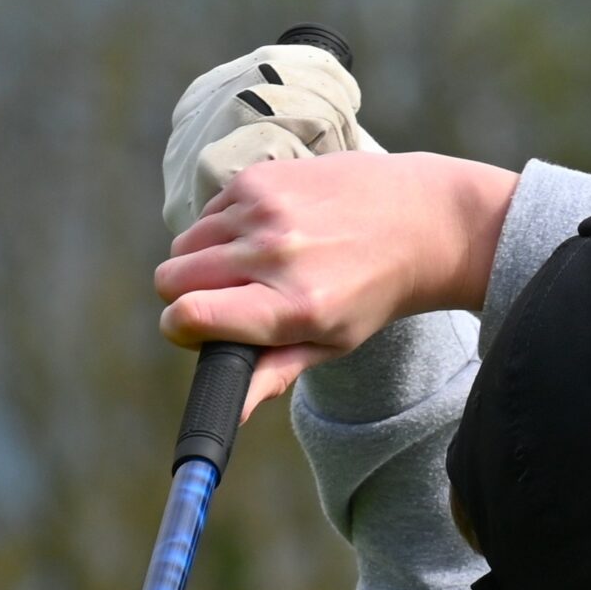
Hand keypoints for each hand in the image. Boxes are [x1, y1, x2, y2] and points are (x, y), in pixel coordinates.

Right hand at [152, 150, 519, 418]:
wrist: (419, 219)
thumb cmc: (374, 291)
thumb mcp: (333, 343)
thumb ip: (275, 371)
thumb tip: (233, 411)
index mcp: (293, 306)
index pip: (191, 314)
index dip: (180, 329)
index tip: (195, 332)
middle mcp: (273, 254)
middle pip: (171, 278)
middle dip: (186, 296)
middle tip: (224, 302)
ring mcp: (263, 209)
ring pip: (184, 243)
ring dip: (201, 261)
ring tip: (249, 269)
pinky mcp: (259, 177)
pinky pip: (206, 211)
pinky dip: (221, 229)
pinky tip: (262, 236)